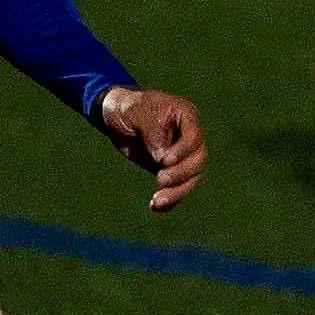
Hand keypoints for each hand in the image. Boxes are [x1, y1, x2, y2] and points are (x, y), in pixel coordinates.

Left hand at [100, 85, 209, 209]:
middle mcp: (188, 138)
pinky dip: (170, 199)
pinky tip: (155, 206)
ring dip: (177, 191)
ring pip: (191, 177)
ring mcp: (181, 155)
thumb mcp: (138, 113)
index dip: (183, 151)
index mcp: (185, 117)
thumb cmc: (129, 108)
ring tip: (158, 201)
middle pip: (198, 160)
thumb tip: (163, 159)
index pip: (194, 137)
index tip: (165, 160)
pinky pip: (177, 187)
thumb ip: (153, 132)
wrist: (116, 116)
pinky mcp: (170, 170)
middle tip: (160, 180)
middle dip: (182, 174)